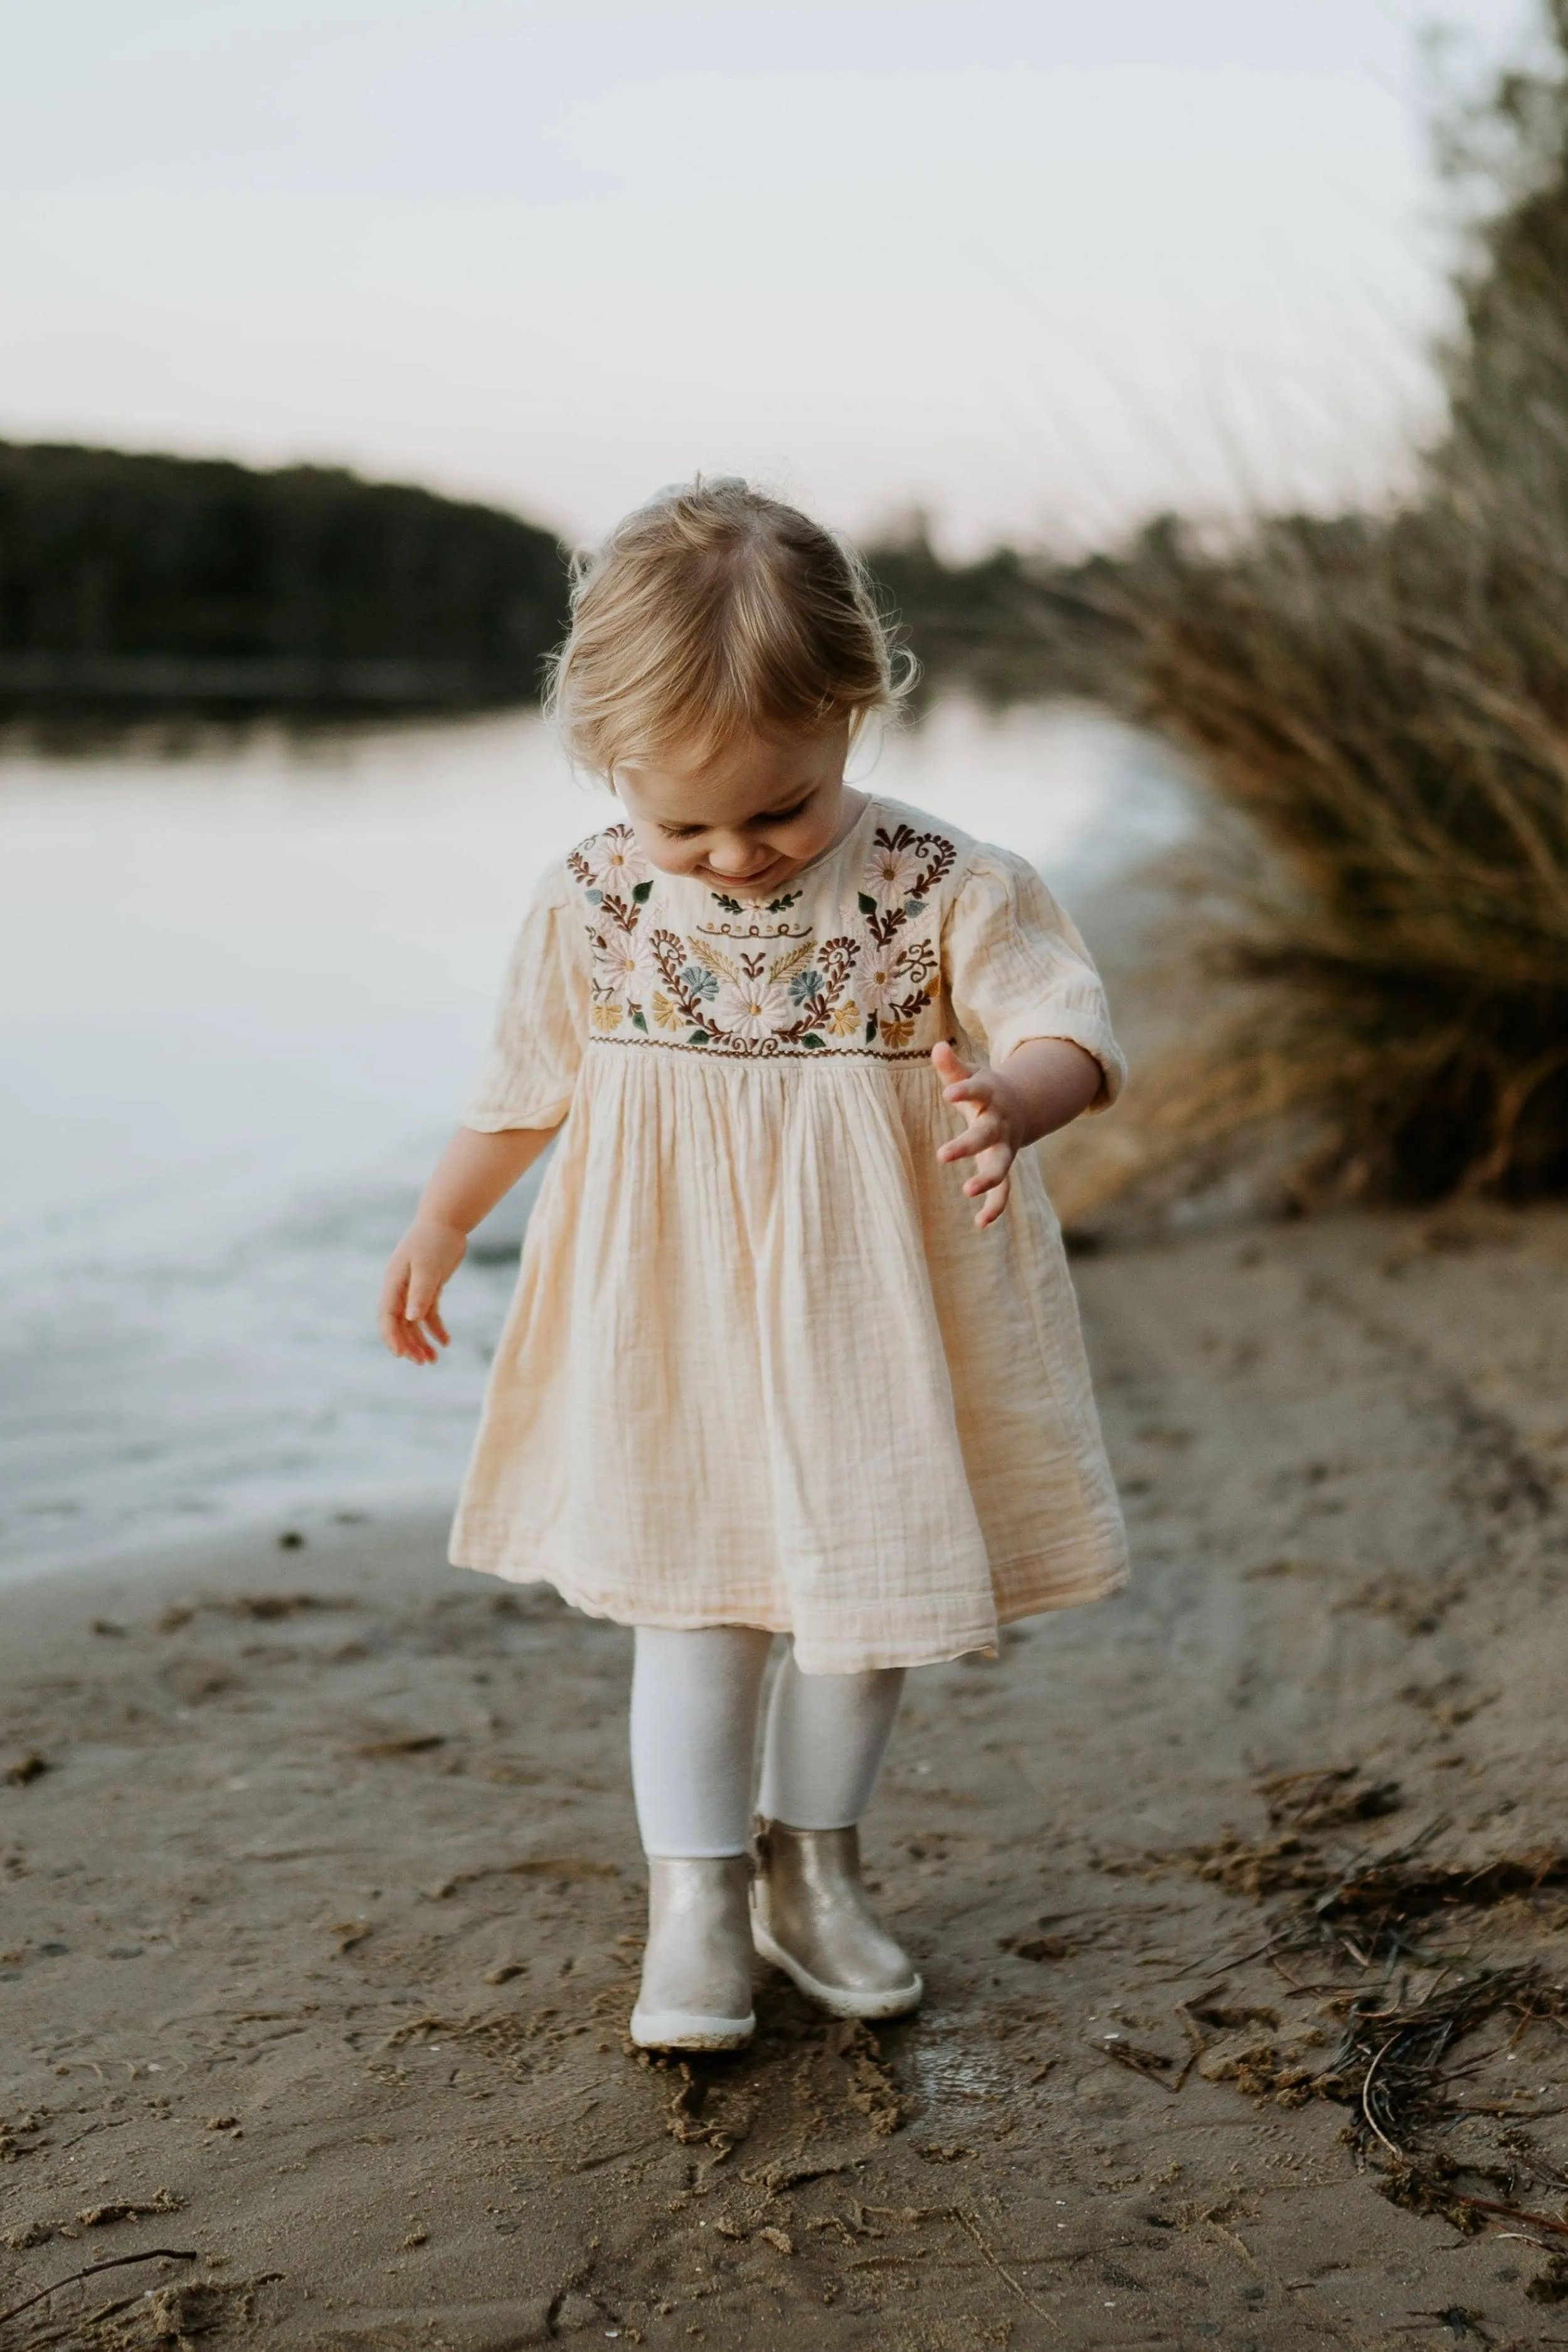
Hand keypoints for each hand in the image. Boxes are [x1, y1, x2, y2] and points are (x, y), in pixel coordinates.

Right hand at [378, 1216, 465, 1363]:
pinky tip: (446, 1342)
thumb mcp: (427, 1268)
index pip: (387, 1317)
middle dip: (409, 1344)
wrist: (447, 1220)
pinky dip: (435, 1328)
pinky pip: (428, 1314)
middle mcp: (400, 1288)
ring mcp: (413, 1289)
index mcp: (393, 1283)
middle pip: (399, 1324)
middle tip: (423, 1362)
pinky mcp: (428, 1287)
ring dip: (421, 1341)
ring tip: (433, 1359)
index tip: (401, 1355)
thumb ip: (420, 1293)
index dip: (392, 1337)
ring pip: (413, 1322)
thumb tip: (411, 1319)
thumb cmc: (434, 1240)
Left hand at [933, 1039, 1022, 1227]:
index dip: (963, 1091)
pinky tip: (980, 1223)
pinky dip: (994, 1207)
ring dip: (987, 1180)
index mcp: (990, 1097)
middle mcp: (999, 1124)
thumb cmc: (984, 1090)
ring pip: (1000, 1167)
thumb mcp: (971, 1075)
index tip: (947, 1094)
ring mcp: (1004, 1148)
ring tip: (967, 1191)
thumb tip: (936, 1047)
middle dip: (966, 1145)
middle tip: (941, 1155)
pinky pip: (1003, 1191)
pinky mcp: (1002, 1167)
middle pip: (985, 1135)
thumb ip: (953, 1067)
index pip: (977, 1091)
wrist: (1019, 1106)